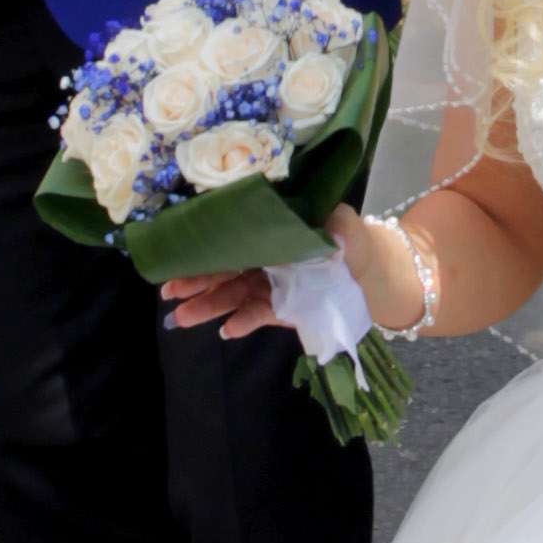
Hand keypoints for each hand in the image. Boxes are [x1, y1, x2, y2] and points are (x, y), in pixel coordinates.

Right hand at [160, 206, 413, 341]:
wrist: (374, 273)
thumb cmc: (351, 240)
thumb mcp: (340, 220)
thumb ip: (324, 216)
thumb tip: (316, 211)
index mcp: (267, 237)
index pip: (229, 244)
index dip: (203, 252)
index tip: (177, 257)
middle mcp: (261, 263)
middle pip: (222, 272)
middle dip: (194, 283)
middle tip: (167, 292)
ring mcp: (268, 288)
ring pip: (232, 297)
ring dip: (208, 307)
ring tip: (182, 318)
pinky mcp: (281, 311)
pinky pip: (257, 316)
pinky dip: (242, 323)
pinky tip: (226, 330)